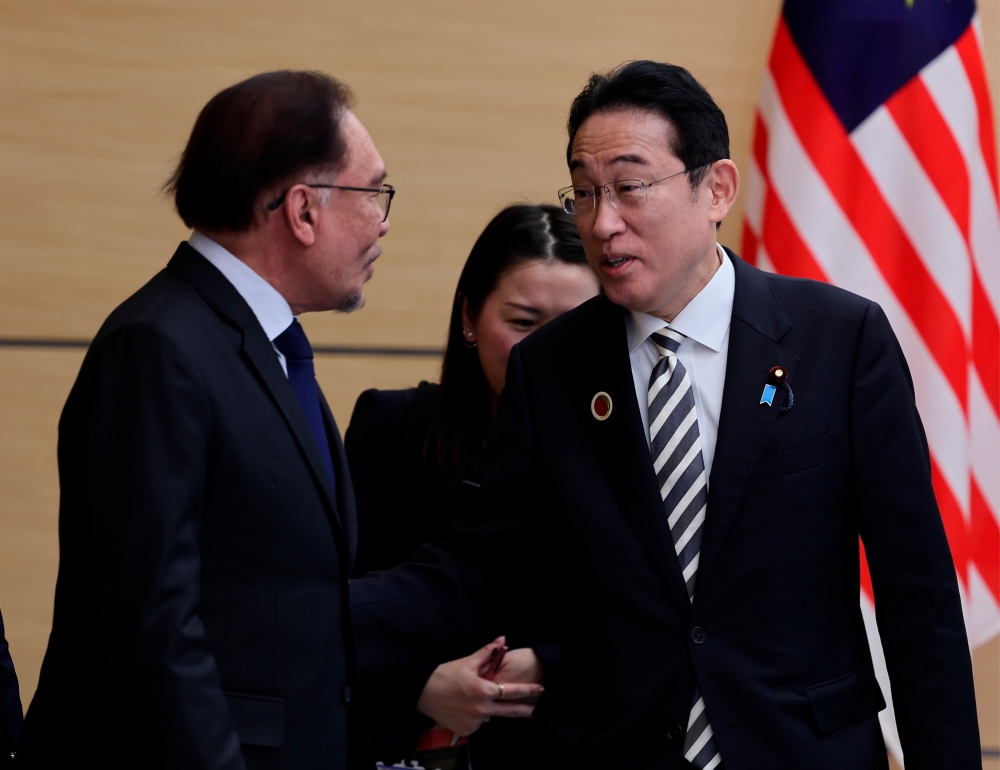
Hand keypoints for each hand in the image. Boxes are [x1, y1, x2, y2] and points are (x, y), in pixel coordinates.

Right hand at [416, 636, 544, 736]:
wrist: (422, 693)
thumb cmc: (445, 675)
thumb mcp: (468, 662)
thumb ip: (488, 652)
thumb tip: (502, 639)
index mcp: (484, 691)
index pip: (513, 692)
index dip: (529, 691)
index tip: (540, 690)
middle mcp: (482, 710)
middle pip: (510, 711)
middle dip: (525, 710)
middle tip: (537, 710)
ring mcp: (474, 722)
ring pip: (490, 717)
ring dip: (491, 710)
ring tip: (479, 700)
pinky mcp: (466, 730)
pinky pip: (478, 724)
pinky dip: (477, 717)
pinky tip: (468, 708)